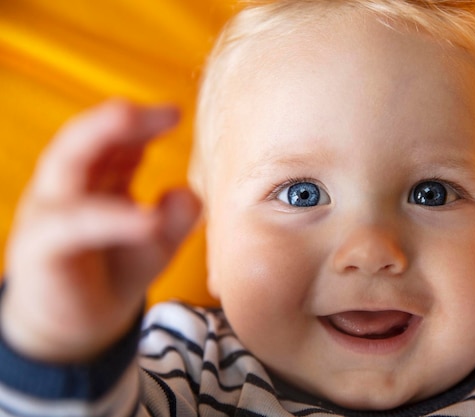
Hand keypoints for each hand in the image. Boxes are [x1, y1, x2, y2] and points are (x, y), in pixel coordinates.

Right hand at [1, 100, 200, 362]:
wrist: (79, 327)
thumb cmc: (117, 271)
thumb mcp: (156, 242)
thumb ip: (176, 217)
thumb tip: (188, 191)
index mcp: (94, 178)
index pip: (112, 138)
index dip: (143, 122)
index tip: (176, 112)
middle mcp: (67, 187)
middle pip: (82, 138)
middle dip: (117, 117)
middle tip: (166, 111)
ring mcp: (48, 214)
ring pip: (65, 164)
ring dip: (100, 137)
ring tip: (137, 123)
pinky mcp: (40, 249)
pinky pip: (71, 225)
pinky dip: (110, 218)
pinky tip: (147, 221)